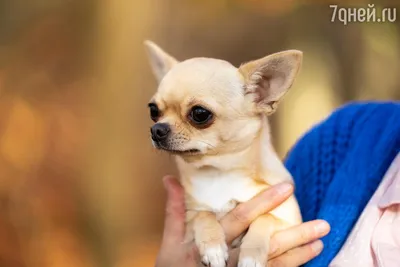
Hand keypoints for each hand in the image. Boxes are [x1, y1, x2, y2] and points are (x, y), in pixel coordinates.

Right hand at [155, 176, 329, 266]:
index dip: (262, 203)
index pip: (239, 220)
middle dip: (295, 234)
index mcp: (208, 244)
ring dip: (300, 252)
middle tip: (323, 223)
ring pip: (274, 263)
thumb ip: (175, 211)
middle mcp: (227, 261)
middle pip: (265, 245)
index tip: (286, 187)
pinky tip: (309, 255)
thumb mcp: (170, 243)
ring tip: (321, 238)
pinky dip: (293, 265)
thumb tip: (170, 179)